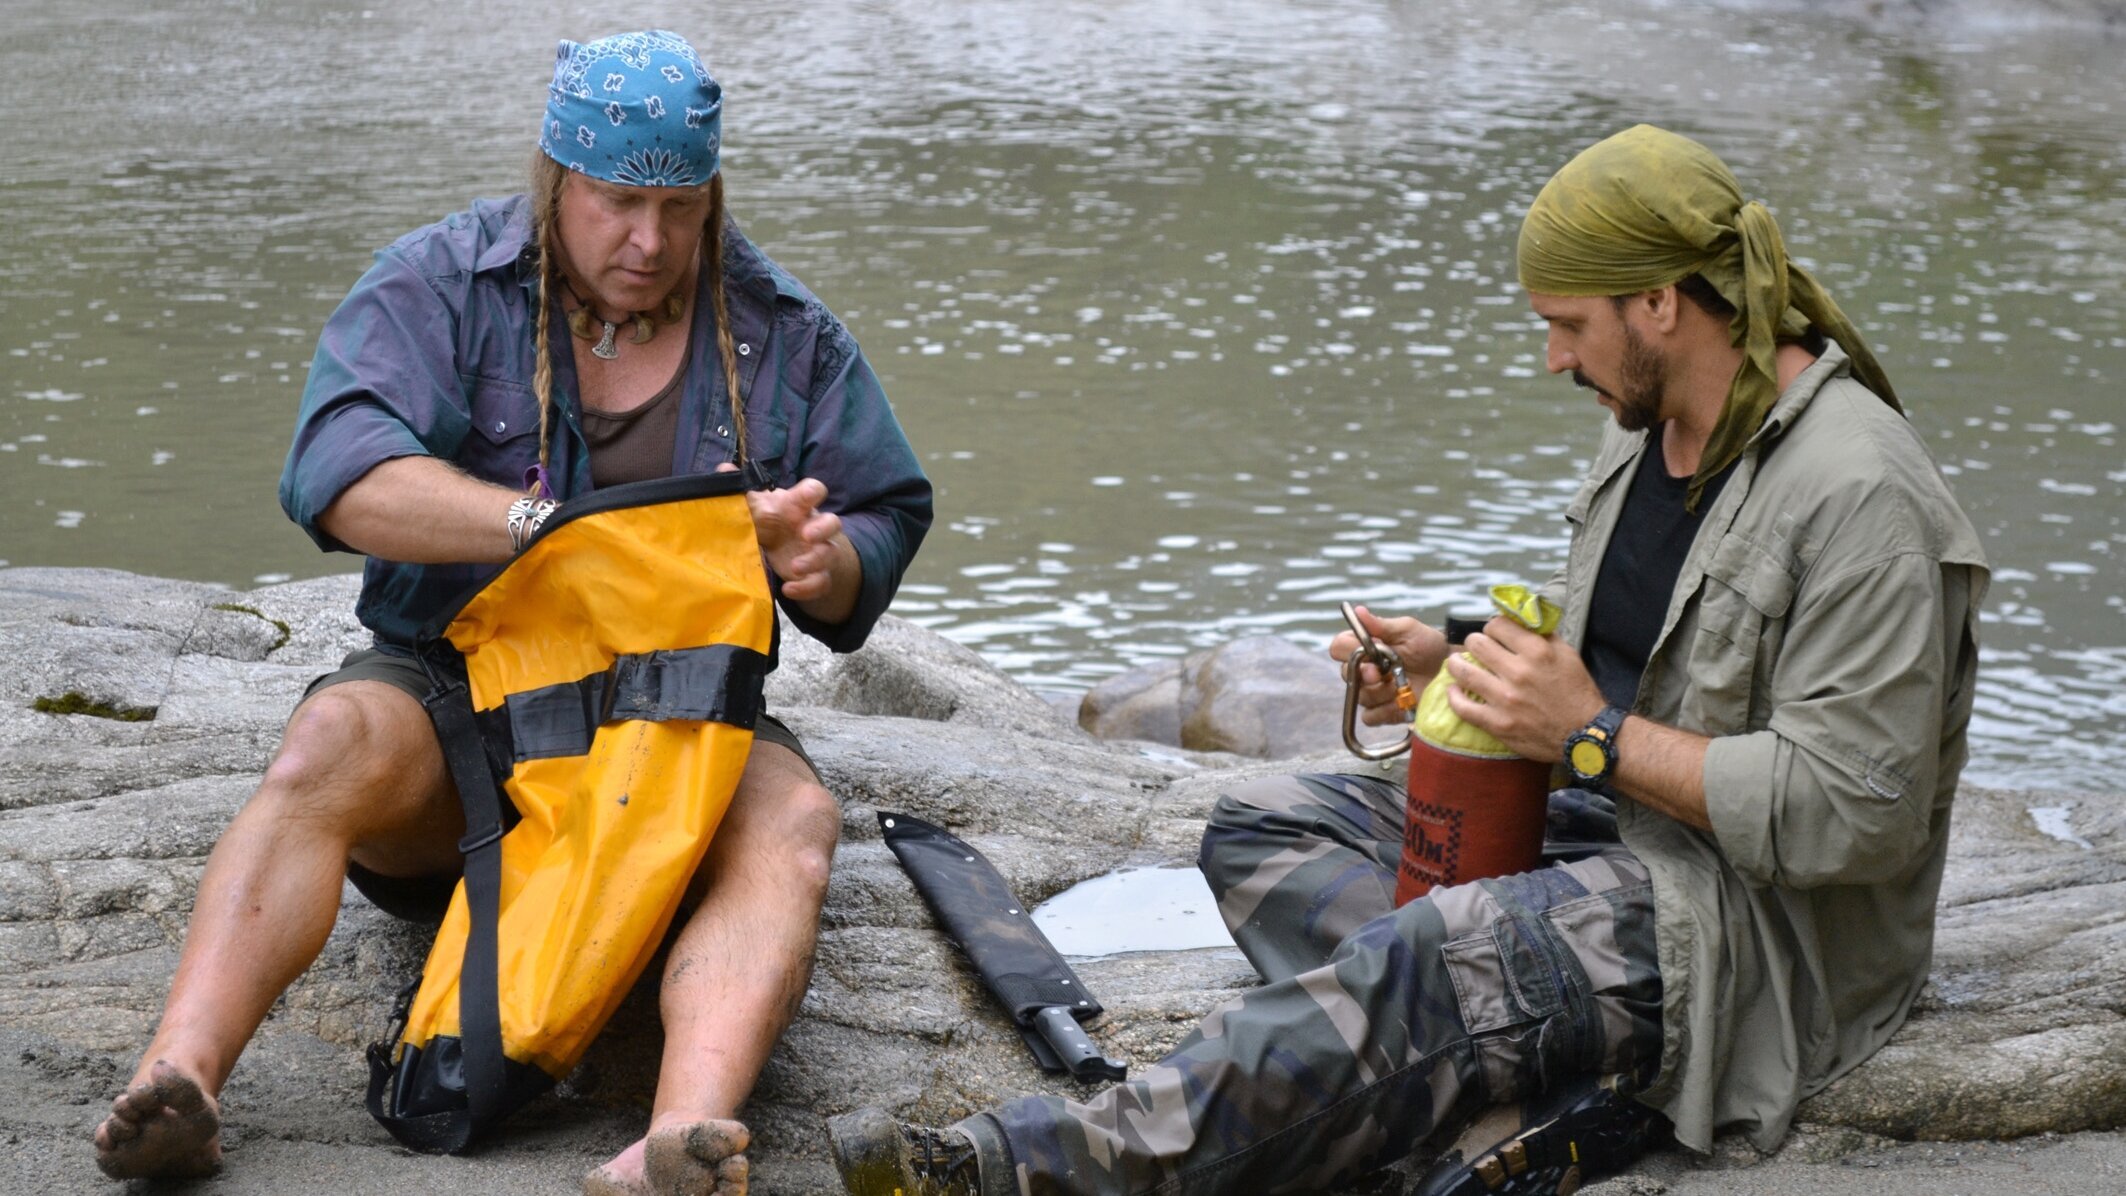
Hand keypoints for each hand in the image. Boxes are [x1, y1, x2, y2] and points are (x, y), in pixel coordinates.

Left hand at [724, 467, 844, 601]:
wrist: (785, 548)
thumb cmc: (772, 521)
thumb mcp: (757, 506)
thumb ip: (743, 492)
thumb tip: (725, 470)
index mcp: (799, 506)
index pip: (814, 491)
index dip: (814, 492)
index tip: (808, 496)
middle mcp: (814, 526)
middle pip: (832, 523)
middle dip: (822, 529)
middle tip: (805, 536)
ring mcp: (818, 551)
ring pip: (829, 553)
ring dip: (813, 561)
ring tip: (794, 568)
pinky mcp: (816, 574)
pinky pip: (821, 582)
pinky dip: (807, 588)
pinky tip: (788, 590)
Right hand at [1329, 606, 1447, 726]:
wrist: (1449, 670)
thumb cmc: (1429, 645)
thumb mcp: (1407, 630)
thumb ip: (1381, 625)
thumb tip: (1358, 611)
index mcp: (1364, 646)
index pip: (1338, 647)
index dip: (1347, 650)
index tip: (1368, 649)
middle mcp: (1362, 670)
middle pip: (1345, 674)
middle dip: (1364, 674)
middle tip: (1382, 671)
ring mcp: (1372, 693)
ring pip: (1359, 696)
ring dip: (1380, 691)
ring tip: (1401, 683)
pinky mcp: (1383, 713)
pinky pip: (1370, 717)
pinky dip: (1384, 711)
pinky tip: (1400, 701)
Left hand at [1444, 616, 1606, 761]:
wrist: (1584, 734)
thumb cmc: (1576, 691)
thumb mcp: (1567, 654)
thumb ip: (1542, 635)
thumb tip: (1519, 619)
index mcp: (1537, 651)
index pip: (1497, 624)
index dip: (1494, 627)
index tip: (1494, 634)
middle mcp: (1518, 671)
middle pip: (1476, 643)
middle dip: (1475, 643)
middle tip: (1477, 649)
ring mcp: (1505, 698)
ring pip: (1462, 671)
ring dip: (1456, 664)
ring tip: (1455, 663)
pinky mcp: (1497, 723)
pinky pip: (1462, 707)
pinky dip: (1454, 696)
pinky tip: (1454, 690)